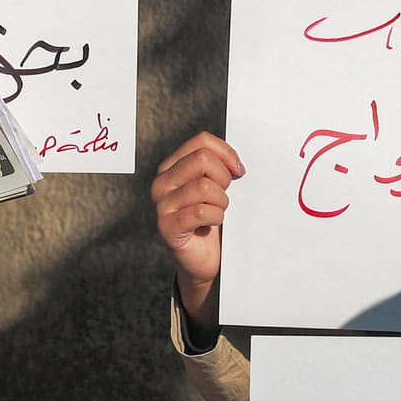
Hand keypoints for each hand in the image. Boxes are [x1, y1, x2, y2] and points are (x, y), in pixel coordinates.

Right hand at [151, 132, 243, 323]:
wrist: (207, 259)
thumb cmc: (214, 220)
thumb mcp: (216, 186)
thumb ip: (219, 167)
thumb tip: (236, 162)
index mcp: (172, 167)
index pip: (201, 141)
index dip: (226, 153)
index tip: (239, 171)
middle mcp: (162, 183)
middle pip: (202, 159)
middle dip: (224, 178)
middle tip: (225, 196)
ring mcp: (162, 205)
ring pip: (204, 186)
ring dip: (221, 202)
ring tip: (218, 213)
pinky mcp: (167, 226)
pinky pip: (201, 212)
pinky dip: (216, 217)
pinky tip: (213, 225)